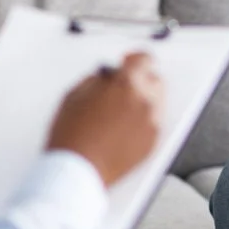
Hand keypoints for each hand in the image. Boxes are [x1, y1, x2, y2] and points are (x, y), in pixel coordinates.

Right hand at [46, 52, 163, 185]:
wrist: (77, 171)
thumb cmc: (72, 136)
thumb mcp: (74, 95)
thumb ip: (97, 79)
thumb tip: (107, 75)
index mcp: (126, 84)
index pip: (144, 58)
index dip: (134, 58)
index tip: (126, 61)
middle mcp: (145, 101)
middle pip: (154, 79)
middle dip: (140, 79)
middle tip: (123, 87)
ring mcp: (151, 123)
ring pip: (156, 101)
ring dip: (143, 99)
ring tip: (120, 110)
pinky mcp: (152, 143)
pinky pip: (154, 123)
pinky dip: (143, 121)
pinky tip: (123, 127)